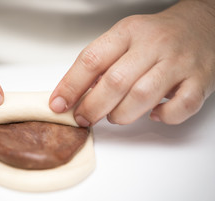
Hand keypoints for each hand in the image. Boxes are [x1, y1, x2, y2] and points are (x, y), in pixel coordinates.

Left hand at [50, 0, 214, 125]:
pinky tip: (153, 114)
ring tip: (115, 117)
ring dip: (121, 114)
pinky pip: (180, 106)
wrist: (205, 24)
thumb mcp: (125, 38)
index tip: (58, 104)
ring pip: (142, 96)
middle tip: (83, 119)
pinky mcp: (199, 80)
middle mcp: (153, 45)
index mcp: (128, 32)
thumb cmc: (158, 36)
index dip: (70, 86)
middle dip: (92, 107)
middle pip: (115, 82)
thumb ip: (103, 63)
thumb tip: (76, 93)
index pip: (92, 60)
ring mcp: (178, 63)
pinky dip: (163, 117)